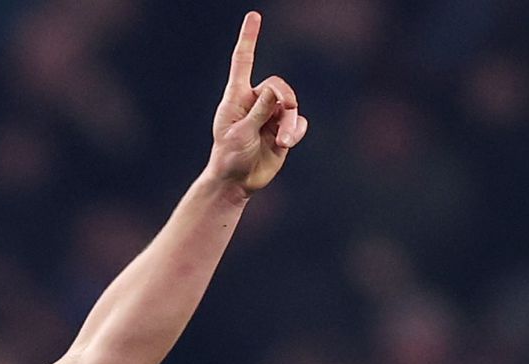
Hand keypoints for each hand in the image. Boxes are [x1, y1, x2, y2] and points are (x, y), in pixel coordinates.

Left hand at [204, 13, 309, 195]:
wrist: (236, 182)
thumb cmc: (229, 156)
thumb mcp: (240, 133)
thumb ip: (259, 111)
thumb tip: (276, 91)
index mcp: (237, 96)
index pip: (243, 61)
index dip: (249, 38)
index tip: (254, 16)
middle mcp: (255, 102)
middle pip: (278, 86)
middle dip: (284, 98)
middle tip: (286, 109)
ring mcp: (270, 117)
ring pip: (291, 107)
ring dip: (290, 123)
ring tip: (283, 141)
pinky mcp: (283, 131)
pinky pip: (298, 122)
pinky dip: (296, 131)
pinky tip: (286, 143)